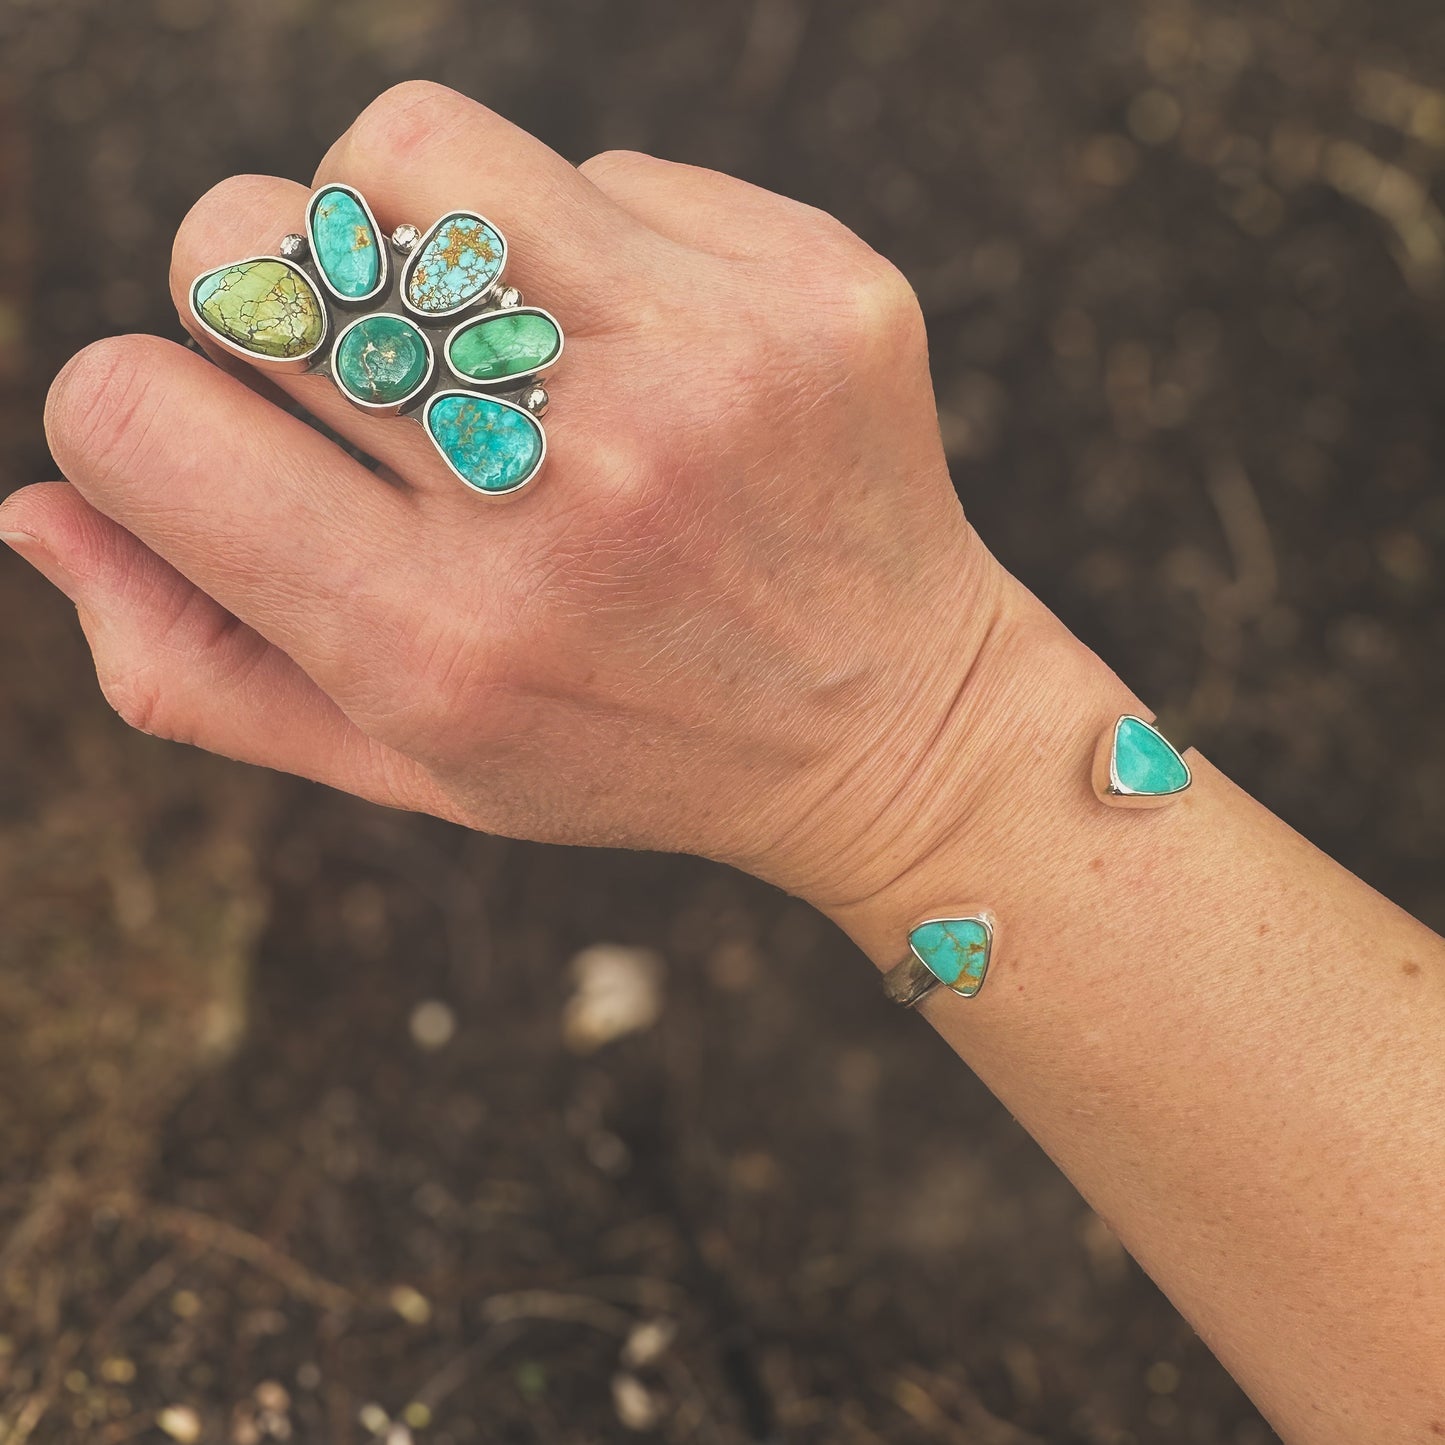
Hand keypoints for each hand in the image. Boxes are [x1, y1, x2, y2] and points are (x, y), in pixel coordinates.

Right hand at [4, 81, 1006, 904]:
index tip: (228, 458)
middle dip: (255, 307)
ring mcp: (699, 371)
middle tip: (362, 391)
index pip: (128, 416)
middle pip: (244, 246)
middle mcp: (560, 494)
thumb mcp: (417, 769)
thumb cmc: (629, 745)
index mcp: (436, 640)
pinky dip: (579, 243)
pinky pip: (597, 168)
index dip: (141, 421)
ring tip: (475, 334)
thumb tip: (39, 508)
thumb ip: (206, 672)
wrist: (893, 724)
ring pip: (403, 148)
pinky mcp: (806, 288)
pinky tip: (645, 356)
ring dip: (392, 226)